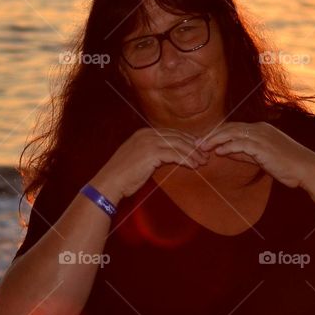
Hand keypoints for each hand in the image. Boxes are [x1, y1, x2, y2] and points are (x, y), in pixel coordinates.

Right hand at [89, 127, 208, 200]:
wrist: (110, 182)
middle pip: (177, 137)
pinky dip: (186, 159)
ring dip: (193, 153)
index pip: (171, 133)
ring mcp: (149, 142)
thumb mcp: (139, 158)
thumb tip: (169, 155)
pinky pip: (175, 154)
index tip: (198, 147)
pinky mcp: (151, 152)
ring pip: (178, 145)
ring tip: (202, 161)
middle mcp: (147, 134)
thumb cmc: (124, 175)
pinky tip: (193, 165)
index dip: (187, 140)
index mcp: (144, 133)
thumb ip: (153, 153)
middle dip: (193, 146)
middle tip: (205, 154)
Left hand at [197, 121, 314, 189]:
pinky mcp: (263, 146)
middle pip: (229, 128)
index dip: (216, 134)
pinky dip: (227, 147)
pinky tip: (218, 152)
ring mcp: (261, 136)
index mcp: (260, 129)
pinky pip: (240, 144)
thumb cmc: (287, 165)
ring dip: (215, 140)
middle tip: (196, 143)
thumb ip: (244, 152)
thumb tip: (225, 151)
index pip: (233, 128)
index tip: (203, 141)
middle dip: (211, 135)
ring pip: (232, 133)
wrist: (306, 169)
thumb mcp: (262, 157)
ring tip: (201, 147)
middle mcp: (259, 129)